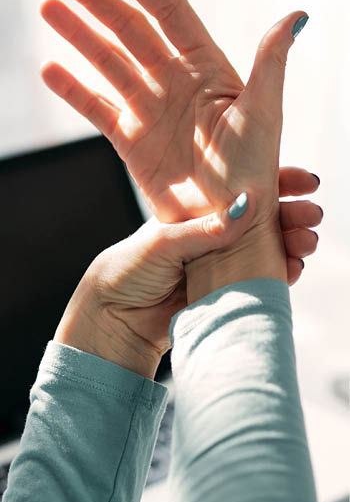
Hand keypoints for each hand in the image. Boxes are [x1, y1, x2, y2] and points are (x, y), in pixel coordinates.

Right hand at [40, 0, 308, 228]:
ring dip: (78, 34)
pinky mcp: (133, 143)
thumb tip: (298, 15)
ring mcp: (151, 112)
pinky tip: (50, 70)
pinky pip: (98, 108)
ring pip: (108, 62)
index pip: (169, 13)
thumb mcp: (265, 114)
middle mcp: (176, 84)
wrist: (227, 226)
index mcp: (207, 69)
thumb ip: (271, 62)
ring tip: (48, 8)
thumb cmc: (254, 173)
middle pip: (130, 30)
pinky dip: (74, 90)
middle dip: (97, 2)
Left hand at [54, 170, 321, 376]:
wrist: (114, 320)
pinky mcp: (229, 289)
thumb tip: (247, 206)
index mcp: (198, 210)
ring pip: (270, 246)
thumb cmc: (126, 271)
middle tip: (312, 215)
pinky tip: (294, 270)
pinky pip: (264, 277)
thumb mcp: (162, 243)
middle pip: (266, 216)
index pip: (244, 187)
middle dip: (294, 214)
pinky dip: (282, 272)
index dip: (277, 181)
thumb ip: (204, 229)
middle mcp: (215, 232)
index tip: (304, 181)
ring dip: (294, 243)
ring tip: (306, 244)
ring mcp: (225, 261)